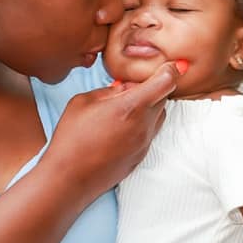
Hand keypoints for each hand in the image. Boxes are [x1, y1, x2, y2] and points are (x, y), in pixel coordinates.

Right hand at [42, 62, 180, 208]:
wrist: (70, 178)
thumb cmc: (71, 138)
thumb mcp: (83, 102)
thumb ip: (109, 91)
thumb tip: (123, 88)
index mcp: (130, 107)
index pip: (166, 81)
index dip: (171, 69)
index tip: (173, 64)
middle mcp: (143, 126)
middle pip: (164, 97)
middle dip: (154, 87)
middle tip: (131, 87)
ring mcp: (144, 143)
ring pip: (159, 115)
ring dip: (150, 106)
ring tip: (124, 108)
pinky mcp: (140, 156)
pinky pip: (150, 132)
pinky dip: (142, 123)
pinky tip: (120, 127)